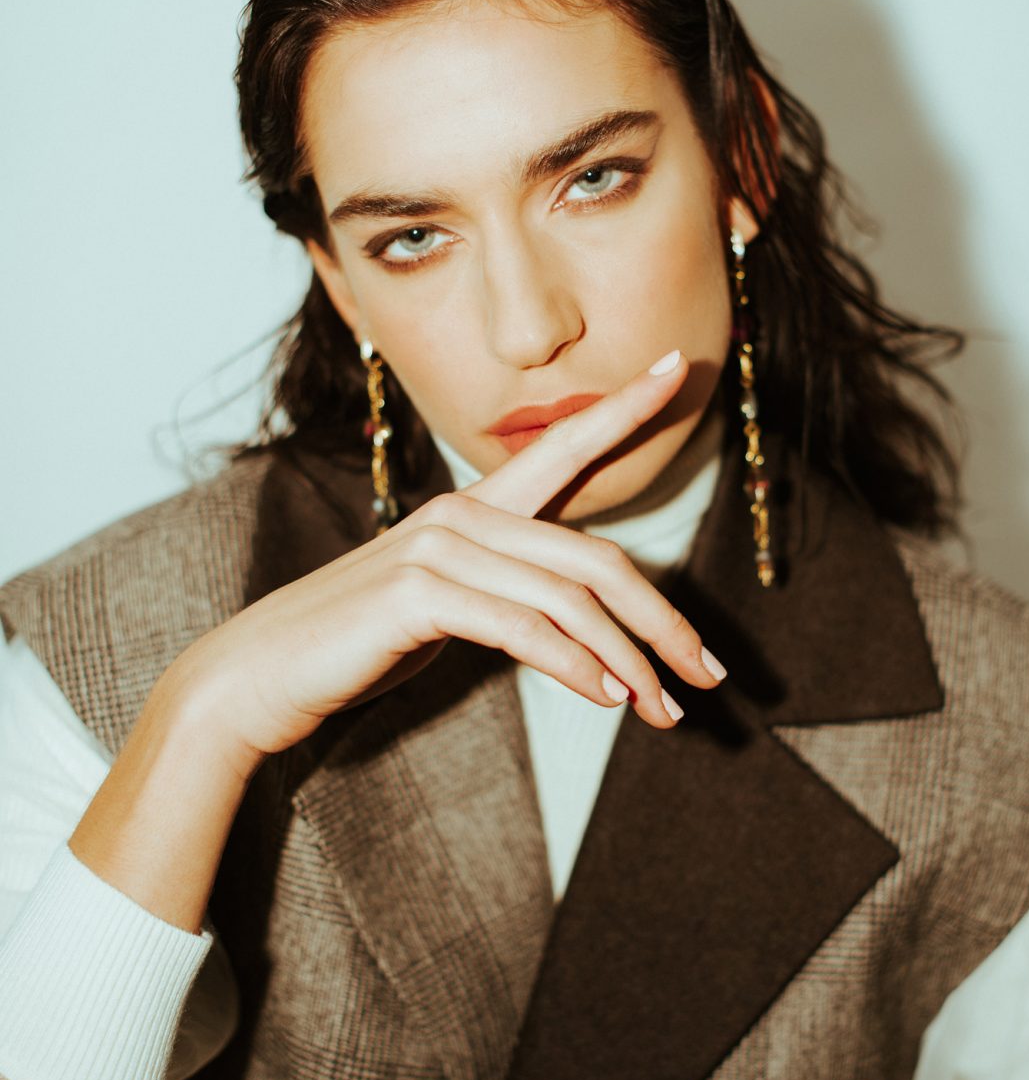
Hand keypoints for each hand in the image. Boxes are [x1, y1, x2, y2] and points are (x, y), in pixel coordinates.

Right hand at [170, 349, 725, 774]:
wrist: (265, 673)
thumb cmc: (360, 643)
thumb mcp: (450, 611)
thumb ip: (510, 598)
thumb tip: (583, 628)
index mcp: (475, 510)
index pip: (564, 449)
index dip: (624, 408)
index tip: (680, 368)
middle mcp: (463, 515)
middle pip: (596, 558)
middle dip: (664, 620)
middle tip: (712, 676)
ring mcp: (439, 550)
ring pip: (570, 599)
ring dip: (629, 661)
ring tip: (665, 711)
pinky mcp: (420, 594)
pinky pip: (524, 629)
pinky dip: (575, 666)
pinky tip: (608, 698)